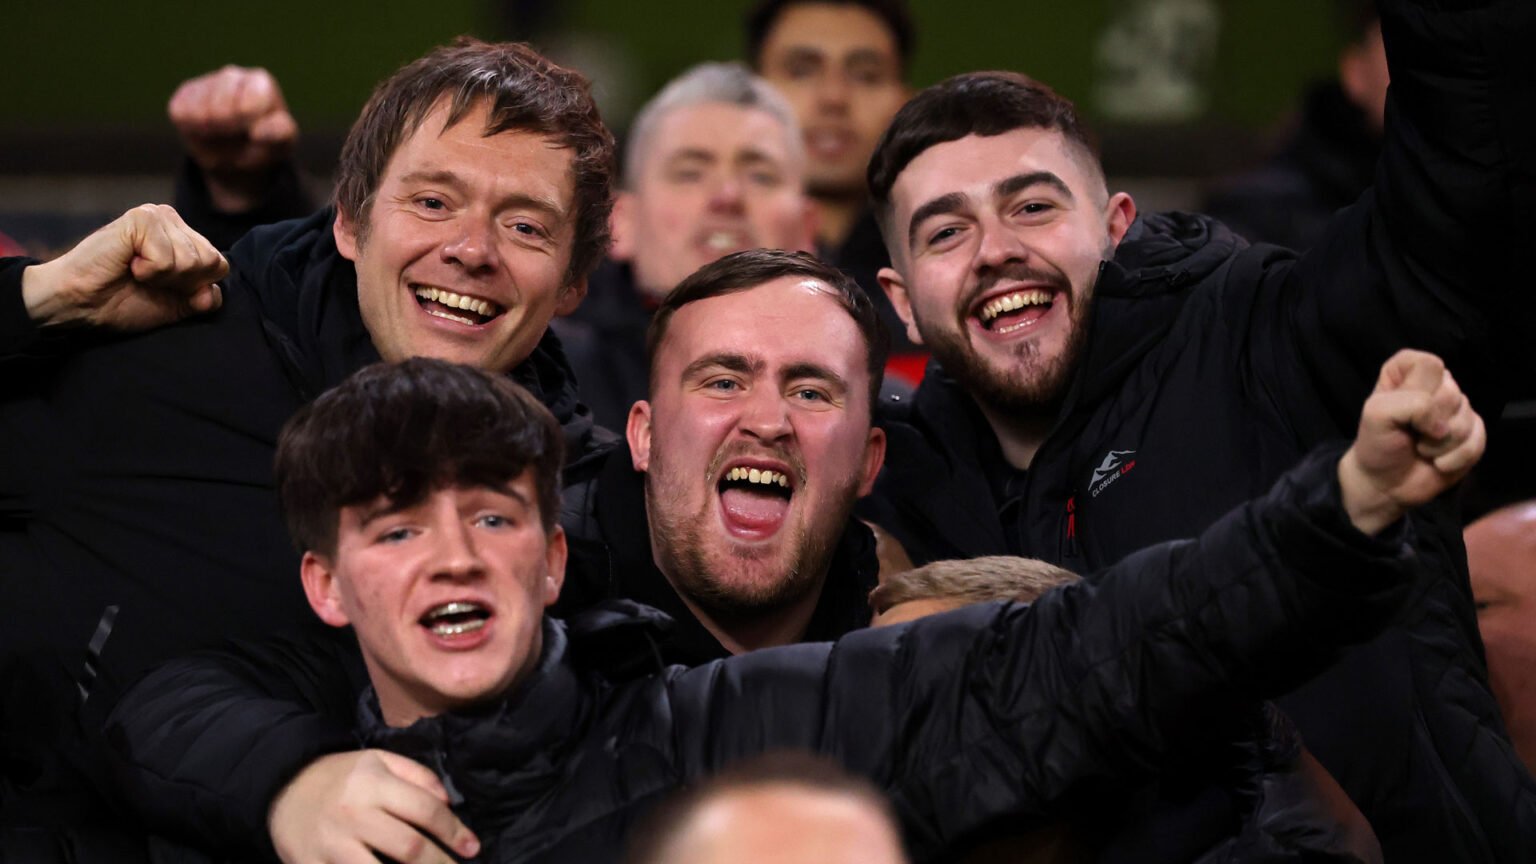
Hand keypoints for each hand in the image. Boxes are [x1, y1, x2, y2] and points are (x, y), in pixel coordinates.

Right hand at [20, 204, 225, 330]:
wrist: (82, 305)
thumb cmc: (123, 303)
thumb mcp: (176, 306)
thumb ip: (203, 299)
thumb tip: (212, 292)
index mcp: (185, 238)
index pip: (220, 265)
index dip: (196, 287)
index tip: (164, 288)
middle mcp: (174, 221)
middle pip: (212, 262)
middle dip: (182, 282)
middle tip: (148, 280)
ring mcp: (158, 216)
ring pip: (192, 260)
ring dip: (163, 278)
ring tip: (136, 272)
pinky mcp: (141, 218)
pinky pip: (167, 258)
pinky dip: (149, 271)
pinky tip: (128, 264)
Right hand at [168, 65, 297, 210]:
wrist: (238, 154)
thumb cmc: (265, 144)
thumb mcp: (282, 143)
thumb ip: (280, 133)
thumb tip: (258, 131)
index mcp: (261, 82)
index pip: (248, 105)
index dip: (247, 125)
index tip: (255, 132)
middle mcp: (233, 75)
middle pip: (220, 108)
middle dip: (227, 129)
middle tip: (236, 134)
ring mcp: (207, 82)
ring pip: (199, 111)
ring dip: (210, 131)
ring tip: (222, 133)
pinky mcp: (185, 94)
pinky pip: (181, 114)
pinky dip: (191, 129)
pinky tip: (204, 129)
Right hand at [268, 750, 480, 863]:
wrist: (282, 787)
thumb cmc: (341, 776)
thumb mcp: (378, 760)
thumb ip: (417, 776)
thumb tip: (449, 801)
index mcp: (373, 784)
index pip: (426, 811)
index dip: (454, 832)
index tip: (472, 848)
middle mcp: (354, 815)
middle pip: (409, 848)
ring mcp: (332, 845)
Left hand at [1339, 349, 1485, 533]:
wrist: (1386, 482)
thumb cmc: (1377, 443)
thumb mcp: (1377, 414)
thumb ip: (1411, 404)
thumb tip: (1444, 425)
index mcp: (1409, 369)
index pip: (1430, 364)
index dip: (1419, 391)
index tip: (1400, 410)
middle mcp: (1437, 384)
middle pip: (1452, 392)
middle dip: (1428, 422)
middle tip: (1412, 433)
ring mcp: (1457, 409)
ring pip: (1466, 418)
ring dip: (1439, 444)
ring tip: (1422, 448)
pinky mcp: (1473, 433)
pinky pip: (1478, 441)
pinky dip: (1455, 458)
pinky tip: (1438, 462)